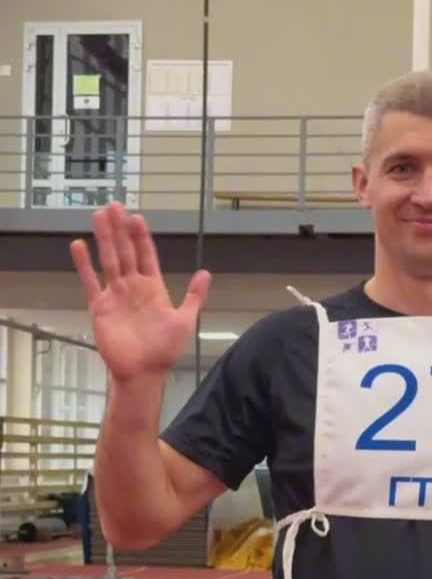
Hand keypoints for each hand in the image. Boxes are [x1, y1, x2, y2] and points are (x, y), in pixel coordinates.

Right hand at [70, 203, 210, 380]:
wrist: (144, 372)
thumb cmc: (164, 350)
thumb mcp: (185, 320)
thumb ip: (195, 296)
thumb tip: (205, 273)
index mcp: (154, 288)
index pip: (147, 255)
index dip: (142, 237)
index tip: (137, 217)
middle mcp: (133, 287)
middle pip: (125, 251)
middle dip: (120, 229)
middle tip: (114, 206)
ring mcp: (116, 295)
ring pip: (109, 260)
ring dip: (104, 238)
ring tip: (99, 215)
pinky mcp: (100, 307)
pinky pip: (91, 282)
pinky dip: (84, 265)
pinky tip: (78, 245)